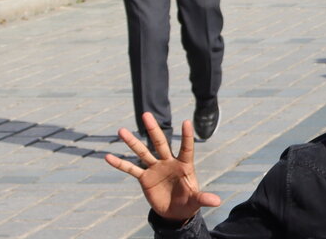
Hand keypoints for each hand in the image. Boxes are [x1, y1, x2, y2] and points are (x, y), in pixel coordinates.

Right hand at [104, 112, 222, 223]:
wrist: (174, 212)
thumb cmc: (188, 203)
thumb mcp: (196, 201)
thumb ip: (204, 198)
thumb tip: (218, 202)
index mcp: (184, 165)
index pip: (186, 148)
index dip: (187, 136)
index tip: (186, 121)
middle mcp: (169, 163)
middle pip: (160, 143)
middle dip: (153, 129)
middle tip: (146, 114)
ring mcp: (155, 169)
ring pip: (143, 152)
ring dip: (132, 142)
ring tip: (121, 130)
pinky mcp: (144, 178)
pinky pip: (131, 169)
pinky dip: (120, 164)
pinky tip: (108, 156)